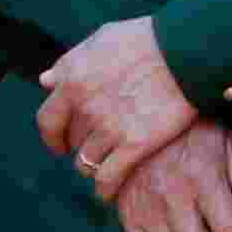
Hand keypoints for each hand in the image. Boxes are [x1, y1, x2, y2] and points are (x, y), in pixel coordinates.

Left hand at [41, 16, 199, 194]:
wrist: (186, 52)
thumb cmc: (147, 39)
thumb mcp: (102, 39)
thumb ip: (71, 62)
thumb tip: (45, 81)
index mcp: (72, 79)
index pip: (48, 120)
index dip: (52, 136)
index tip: (61, 143)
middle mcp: (84, 106)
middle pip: (72, 141)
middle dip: (80, 146)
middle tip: (94, 148)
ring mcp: (108, 127)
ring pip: (86, 163)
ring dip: (93, 166)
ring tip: (106, 165)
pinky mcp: (134, 145)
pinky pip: (108, 178)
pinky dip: (105, 188)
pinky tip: (108, 192)